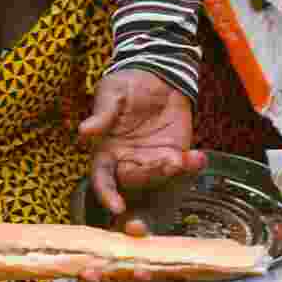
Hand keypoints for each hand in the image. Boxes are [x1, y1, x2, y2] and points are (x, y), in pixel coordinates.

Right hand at [80, 69, 204, 234]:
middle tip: (167, 163)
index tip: (117, 207)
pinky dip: (193, 166)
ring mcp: (154, 159)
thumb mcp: (112, 93)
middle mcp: (129, 161)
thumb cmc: (126, 84)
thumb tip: (84, 131)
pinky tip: (198, 156)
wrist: (156, 75)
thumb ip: (102, 114)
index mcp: (107, 151)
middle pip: (135, 181)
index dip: (107, 194)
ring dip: (173, 173)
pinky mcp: (176, 153)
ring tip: (183, 159)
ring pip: (161, 178)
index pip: (103, 178)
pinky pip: (185, 167)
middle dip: (151, 177)